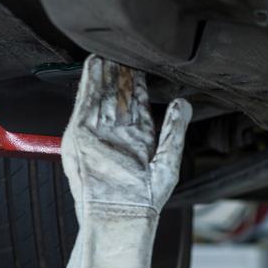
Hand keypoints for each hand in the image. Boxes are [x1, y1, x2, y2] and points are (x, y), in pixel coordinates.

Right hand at [61, 55, 191, 267]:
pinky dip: (89, 85)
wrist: (122, 215)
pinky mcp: (83, 136)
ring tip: (107, 52)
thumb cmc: (147, 198)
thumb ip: (175, 129)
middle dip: (120, 76)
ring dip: (104, 75)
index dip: (139, 87)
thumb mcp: (168, 159)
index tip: (142, 66)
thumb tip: (184, 102)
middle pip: (118, 98)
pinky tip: (93, 67)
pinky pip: (86, 105)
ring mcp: (100, 135)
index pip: (139, 107)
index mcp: (140, 142)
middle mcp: (119, 136)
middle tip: (122, 52)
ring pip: (102, 98)